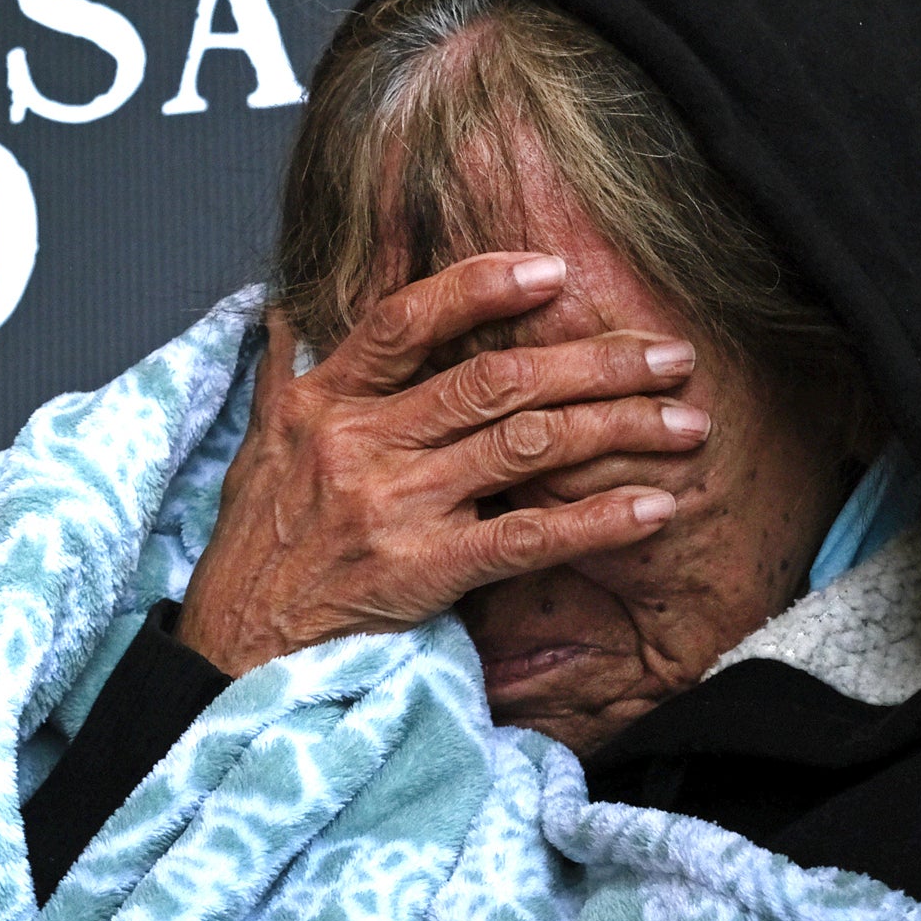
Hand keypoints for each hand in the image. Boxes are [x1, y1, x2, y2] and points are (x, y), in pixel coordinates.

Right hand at [179, 255, 706, 674]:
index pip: (405, 319)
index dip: (481, 287)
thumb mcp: (255, 445)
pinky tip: (654, 507)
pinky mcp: (422, 572)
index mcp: (321, 400)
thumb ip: (284, 372)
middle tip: (671, 352)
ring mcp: (392, 506)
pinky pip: (527, 537)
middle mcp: (359, 442)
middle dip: (595, 360)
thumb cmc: (254, 547)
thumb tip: (286, 306)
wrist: (233, 650)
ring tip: (687, 420)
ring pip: (524, 445)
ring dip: (618, 427)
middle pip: (493, 379)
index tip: (554, 270)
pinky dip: (597, 519)